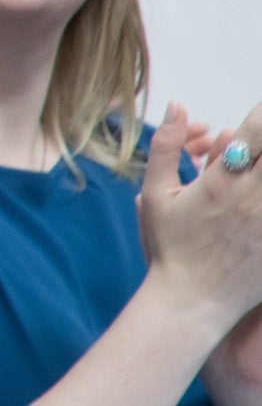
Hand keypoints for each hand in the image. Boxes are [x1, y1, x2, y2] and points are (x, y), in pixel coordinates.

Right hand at [140, 101, 261, 342]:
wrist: (193, 301)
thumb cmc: (168, 247)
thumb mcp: (154, 195)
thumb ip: (165, 145)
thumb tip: (176, 104)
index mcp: (220, 182)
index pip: (254, 131)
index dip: (261, 114)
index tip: (259, 111)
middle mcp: (252, 199)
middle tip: (260, 140)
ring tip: (257, 172)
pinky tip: (260, 197)